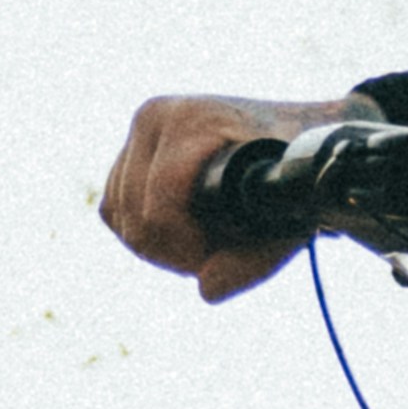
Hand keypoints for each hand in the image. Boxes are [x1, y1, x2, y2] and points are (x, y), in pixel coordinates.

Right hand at [100, 86, 362, 299]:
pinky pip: (111, 211)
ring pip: (118, 216)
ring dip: (160, 244)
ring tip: (208, 237)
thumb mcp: (288, 219)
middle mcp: (156, 117)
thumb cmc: (295, 176)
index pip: (160, 207)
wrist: (296, 139)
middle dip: (176, 250)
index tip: (222, 253)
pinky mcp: (126, 153)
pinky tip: (183, 230)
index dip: (186, 248)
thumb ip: (252, 260)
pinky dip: (142, 232)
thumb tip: (208, 291)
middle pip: (136, 218)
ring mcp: (136, 133)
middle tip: (221, 248)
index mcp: (192, 120)